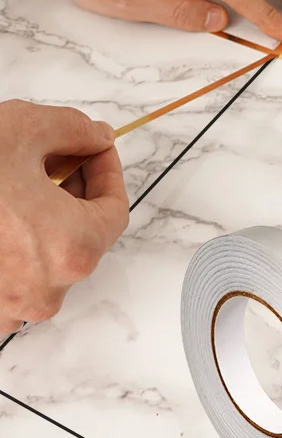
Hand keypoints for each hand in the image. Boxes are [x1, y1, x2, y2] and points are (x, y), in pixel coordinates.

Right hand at [0, 100, 128, 333]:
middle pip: (81, 234)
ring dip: (43, 217)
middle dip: (74, 189)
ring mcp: (7, 308)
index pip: (114, 210)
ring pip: (44, 256)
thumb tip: (97, 136)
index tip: (94, 149)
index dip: (106, 171)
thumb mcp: (23, 129)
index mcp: (71, 249)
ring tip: (21, 179)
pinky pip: (10, 275)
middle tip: (59, 155)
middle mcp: (45, 290)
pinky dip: (13, 243)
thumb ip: (75, 130)